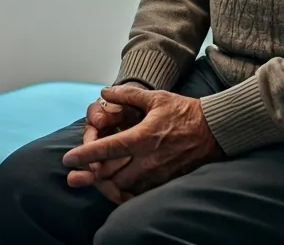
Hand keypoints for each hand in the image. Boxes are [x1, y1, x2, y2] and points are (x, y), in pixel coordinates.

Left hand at [61, 85, 223, 195]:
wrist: (215, 130)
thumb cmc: (184, 112)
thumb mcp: (156, 98)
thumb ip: (127, 94)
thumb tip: (105, 92)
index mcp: (143, 137)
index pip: (107, 149)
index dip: (84, 154)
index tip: (68, 159)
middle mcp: (148, 159)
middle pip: (110, 173)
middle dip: (92, 173)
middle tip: (81, 169)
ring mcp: (158, 173)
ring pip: (124, 186)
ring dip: (108, 182)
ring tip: (98, 176)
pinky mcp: (167, 182)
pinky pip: (140, 192)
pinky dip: (126, 190)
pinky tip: (120, 184)